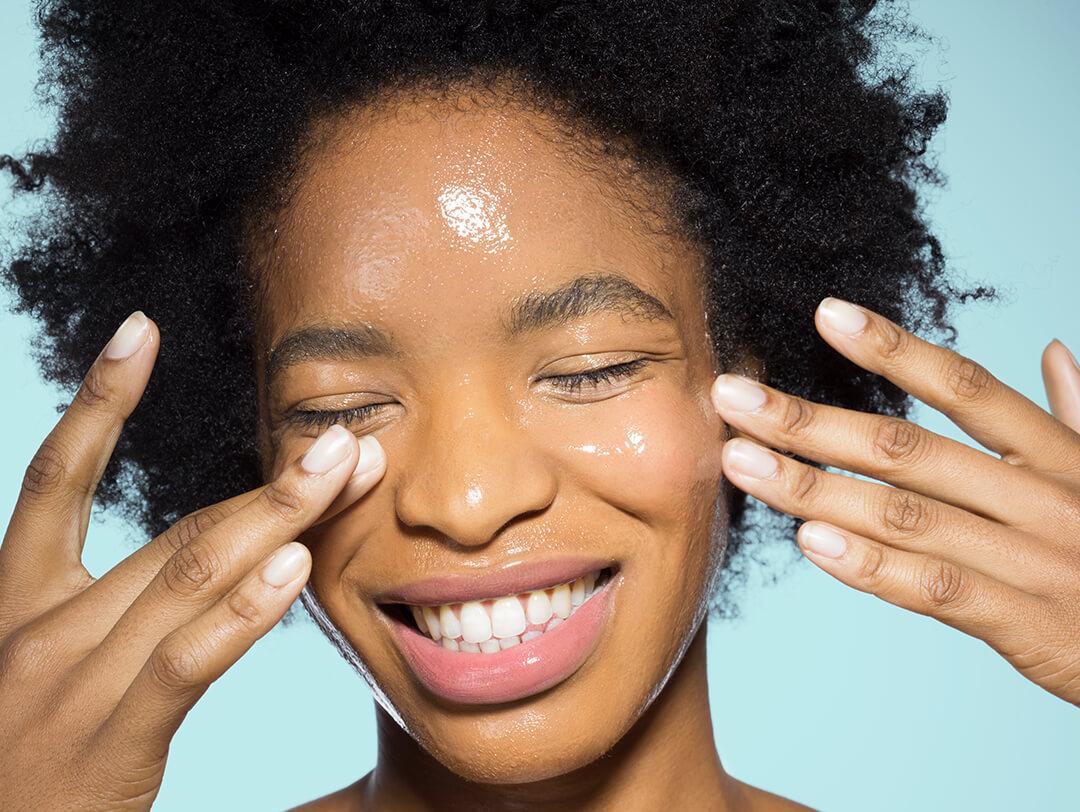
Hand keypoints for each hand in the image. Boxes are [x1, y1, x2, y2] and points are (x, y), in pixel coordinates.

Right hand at [0, 312, 386, 809]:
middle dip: (269, 480)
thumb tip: (222, 557)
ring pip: (191, 574)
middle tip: (342, 433)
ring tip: (345, 469)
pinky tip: (294, 565)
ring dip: (279, 515)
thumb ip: (122, 611)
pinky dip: (244, 609)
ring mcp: (71, 683)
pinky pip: (187, 658)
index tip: (138, 330)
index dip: (97, 399)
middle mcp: (41, 628)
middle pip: (175, 528)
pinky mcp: (110, 743)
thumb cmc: (31, 761)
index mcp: (19, 599)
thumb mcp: (55, 668)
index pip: (54, 477)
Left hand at [710, 297, 1079, 705]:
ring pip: (904, 513)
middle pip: (907, 447)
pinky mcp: (1026, 621)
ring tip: (741, 463)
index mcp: (1057, 454)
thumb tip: (1053, 350)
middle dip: (810, 420)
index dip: (893, 348)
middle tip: (731, 397)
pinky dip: (870, 566)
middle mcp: (1039, 494)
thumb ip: (1077, 416)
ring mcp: (1032, 557)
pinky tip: (809, 543)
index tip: (824, 312)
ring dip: (813, 487)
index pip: (964, 385)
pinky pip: (935, 587)